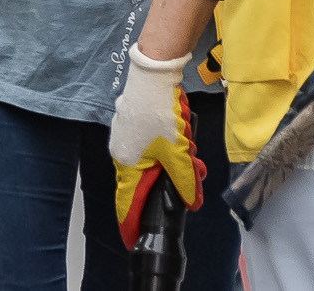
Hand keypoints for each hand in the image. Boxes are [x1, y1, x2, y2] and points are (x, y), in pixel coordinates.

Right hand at [107, 48, 205, 249]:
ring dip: (169, 161)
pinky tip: (180, 137)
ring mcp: (124, 135)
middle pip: (142, 180)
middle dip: (166, 183)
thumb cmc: (158, 113)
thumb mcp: (178, 153)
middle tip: (186, 178)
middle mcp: (121, 152)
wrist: (153, 76)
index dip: (129, 222)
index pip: (126, 202)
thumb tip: (192, 202)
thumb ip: (186, 180)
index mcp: (126, 165)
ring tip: (189, 153)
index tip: (130, 238)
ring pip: (148, 160)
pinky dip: (165, 146)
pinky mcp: (131, 121)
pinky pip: (148, 143)